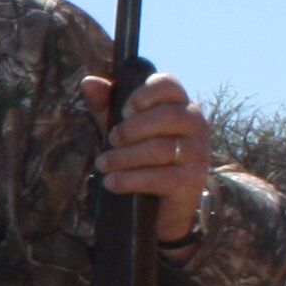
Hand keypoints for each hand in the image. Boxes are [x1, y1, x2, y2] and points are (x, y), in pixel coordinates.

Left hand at [80, 71, 214, 239]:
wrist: (163, 203)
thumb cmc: (142, 154)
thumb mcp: (123, 127)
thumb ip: (107, 104)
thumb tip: (88, 82)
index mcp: (180, 104)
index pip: (169, 84)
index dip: (143, 94)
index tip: (124, 111)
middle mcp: (195, 123)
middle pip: (165, 116)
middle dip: (130, 129)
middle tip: (111, 140)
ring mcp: (198, 152)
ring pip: (159, 149)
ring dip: (122, 157)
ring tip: (102, 164)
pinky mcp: (192, 180)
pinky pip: (159, 177)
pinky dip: (129, 180)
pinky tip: (111, 182)